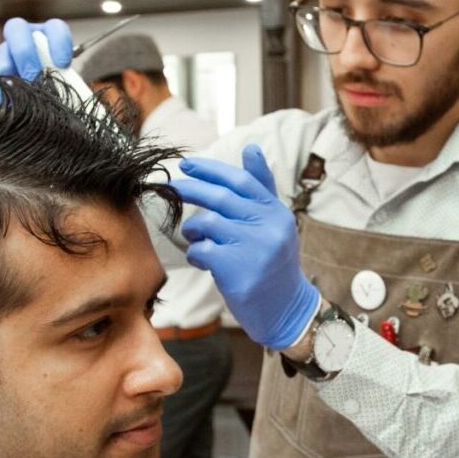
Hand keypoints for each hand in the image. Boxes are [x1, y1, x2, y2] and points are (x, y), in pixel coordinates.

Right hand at [0, 18, 73, 102]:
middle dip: (25, 55)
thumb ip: (66, 81)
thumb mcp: (64, 85)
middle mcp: (22, 40)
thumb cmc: (53, 92)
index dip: (59, 42)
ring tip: (18, 96)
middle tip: (32, 78)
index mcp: (47, 38)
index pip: (54, 28)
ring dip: (9, 75)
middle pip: (17, 29)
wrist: (34, 108)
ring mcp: (1, 53)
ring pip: (0, 54)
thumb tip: (68, 88)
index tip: (62, 64)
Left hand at [172, 145, 320, 350]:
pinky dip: (196, 253)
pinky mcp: (238, 270)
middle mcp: (268, 226)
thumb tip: (251, 148)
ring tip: (196, 239)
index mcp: (276, 212)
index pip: (241, 181)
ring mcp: (254, 248)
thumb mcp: (275, 223)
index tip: (188, 164)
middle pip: (221, 198)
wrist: (286, 310)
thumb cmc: (273, 263)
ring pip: (208, 223)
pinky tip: (202, 260)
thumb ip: (261, 188)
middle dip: (191, 189)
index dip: (212, 170)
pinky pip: (203, 250)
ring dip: (194, 230)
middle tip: (172, 187)